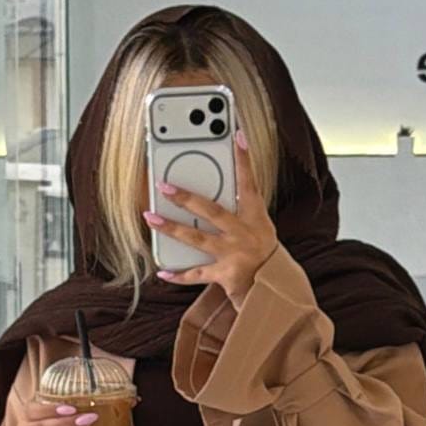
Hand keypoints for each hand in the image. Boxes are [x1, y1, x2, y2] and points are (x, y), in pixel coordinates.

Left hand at [143, 128, 278, 309]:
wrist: (274, 291)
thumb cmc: (264, 257)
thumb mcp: (260, 228)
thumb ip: (239, 211)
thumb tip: (210, 196)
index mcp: (255, 217)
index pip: (249, 183)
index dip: (244, 158)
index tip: (237, 134)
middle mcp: (243, 233)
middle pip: (211, 211)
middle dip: (186, 198)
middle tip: (164, 186)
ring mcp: (233, 254)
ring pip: (196, 239)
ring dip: (171, 228)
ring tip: (151, 218)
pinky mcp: (224, 275)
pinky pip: (196, 274)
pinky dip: (179, 275)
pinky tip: (163, 271)